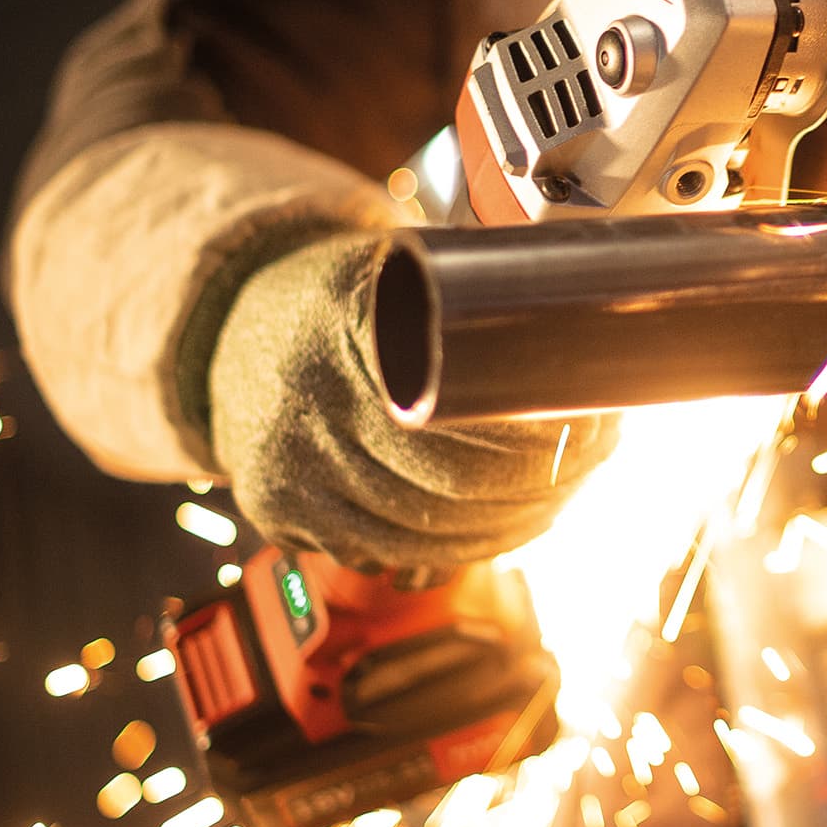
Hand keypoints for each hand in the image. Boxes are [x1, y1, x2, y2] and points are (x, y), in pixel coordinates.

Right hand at [205, 231, 612, 567]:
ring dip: (512, 525)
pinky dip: (457, 549)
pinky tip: (500, 527)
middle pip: (457, 485)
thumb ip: (475, 297)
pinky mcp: (282, 516)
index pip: (467, 419)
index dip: (542, 438)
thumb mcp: (397, 270)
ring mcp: (290, 471)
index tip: (597, 423)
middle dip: (545, 483)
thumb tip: (595, 338)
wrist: (229, 330)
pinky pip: (390, 556)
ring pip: (432, 534)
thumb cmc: (338, 298)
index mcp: (341, 331)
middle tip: (596, 458)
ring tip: (563, 493)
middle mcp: (307, 406)